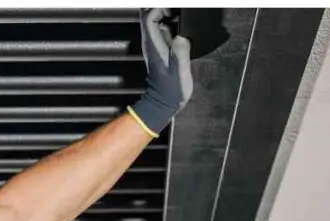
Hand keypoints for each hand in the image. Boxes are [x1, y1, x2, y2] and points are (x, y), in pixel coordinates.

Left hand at [128, 8, 193, 136]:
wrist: (163, 103)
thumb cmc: (170, 90)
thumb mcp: (180, 72)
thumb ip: (180, 52)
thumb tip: (181, 36)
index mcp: (154, 45)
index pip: (148, 18)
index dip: (159, 9)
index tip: (173, 11)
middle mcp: (151, 43)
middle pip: (149, 16)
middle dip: (162, 9)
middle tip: (177, 13)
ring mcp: (155, 45)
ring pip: (155, 21)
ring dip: (166, 15)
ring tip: (181, 17)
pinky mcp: (161, 49)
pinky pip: (162, 29)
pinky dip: (169, 23)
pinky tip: (181, 27)